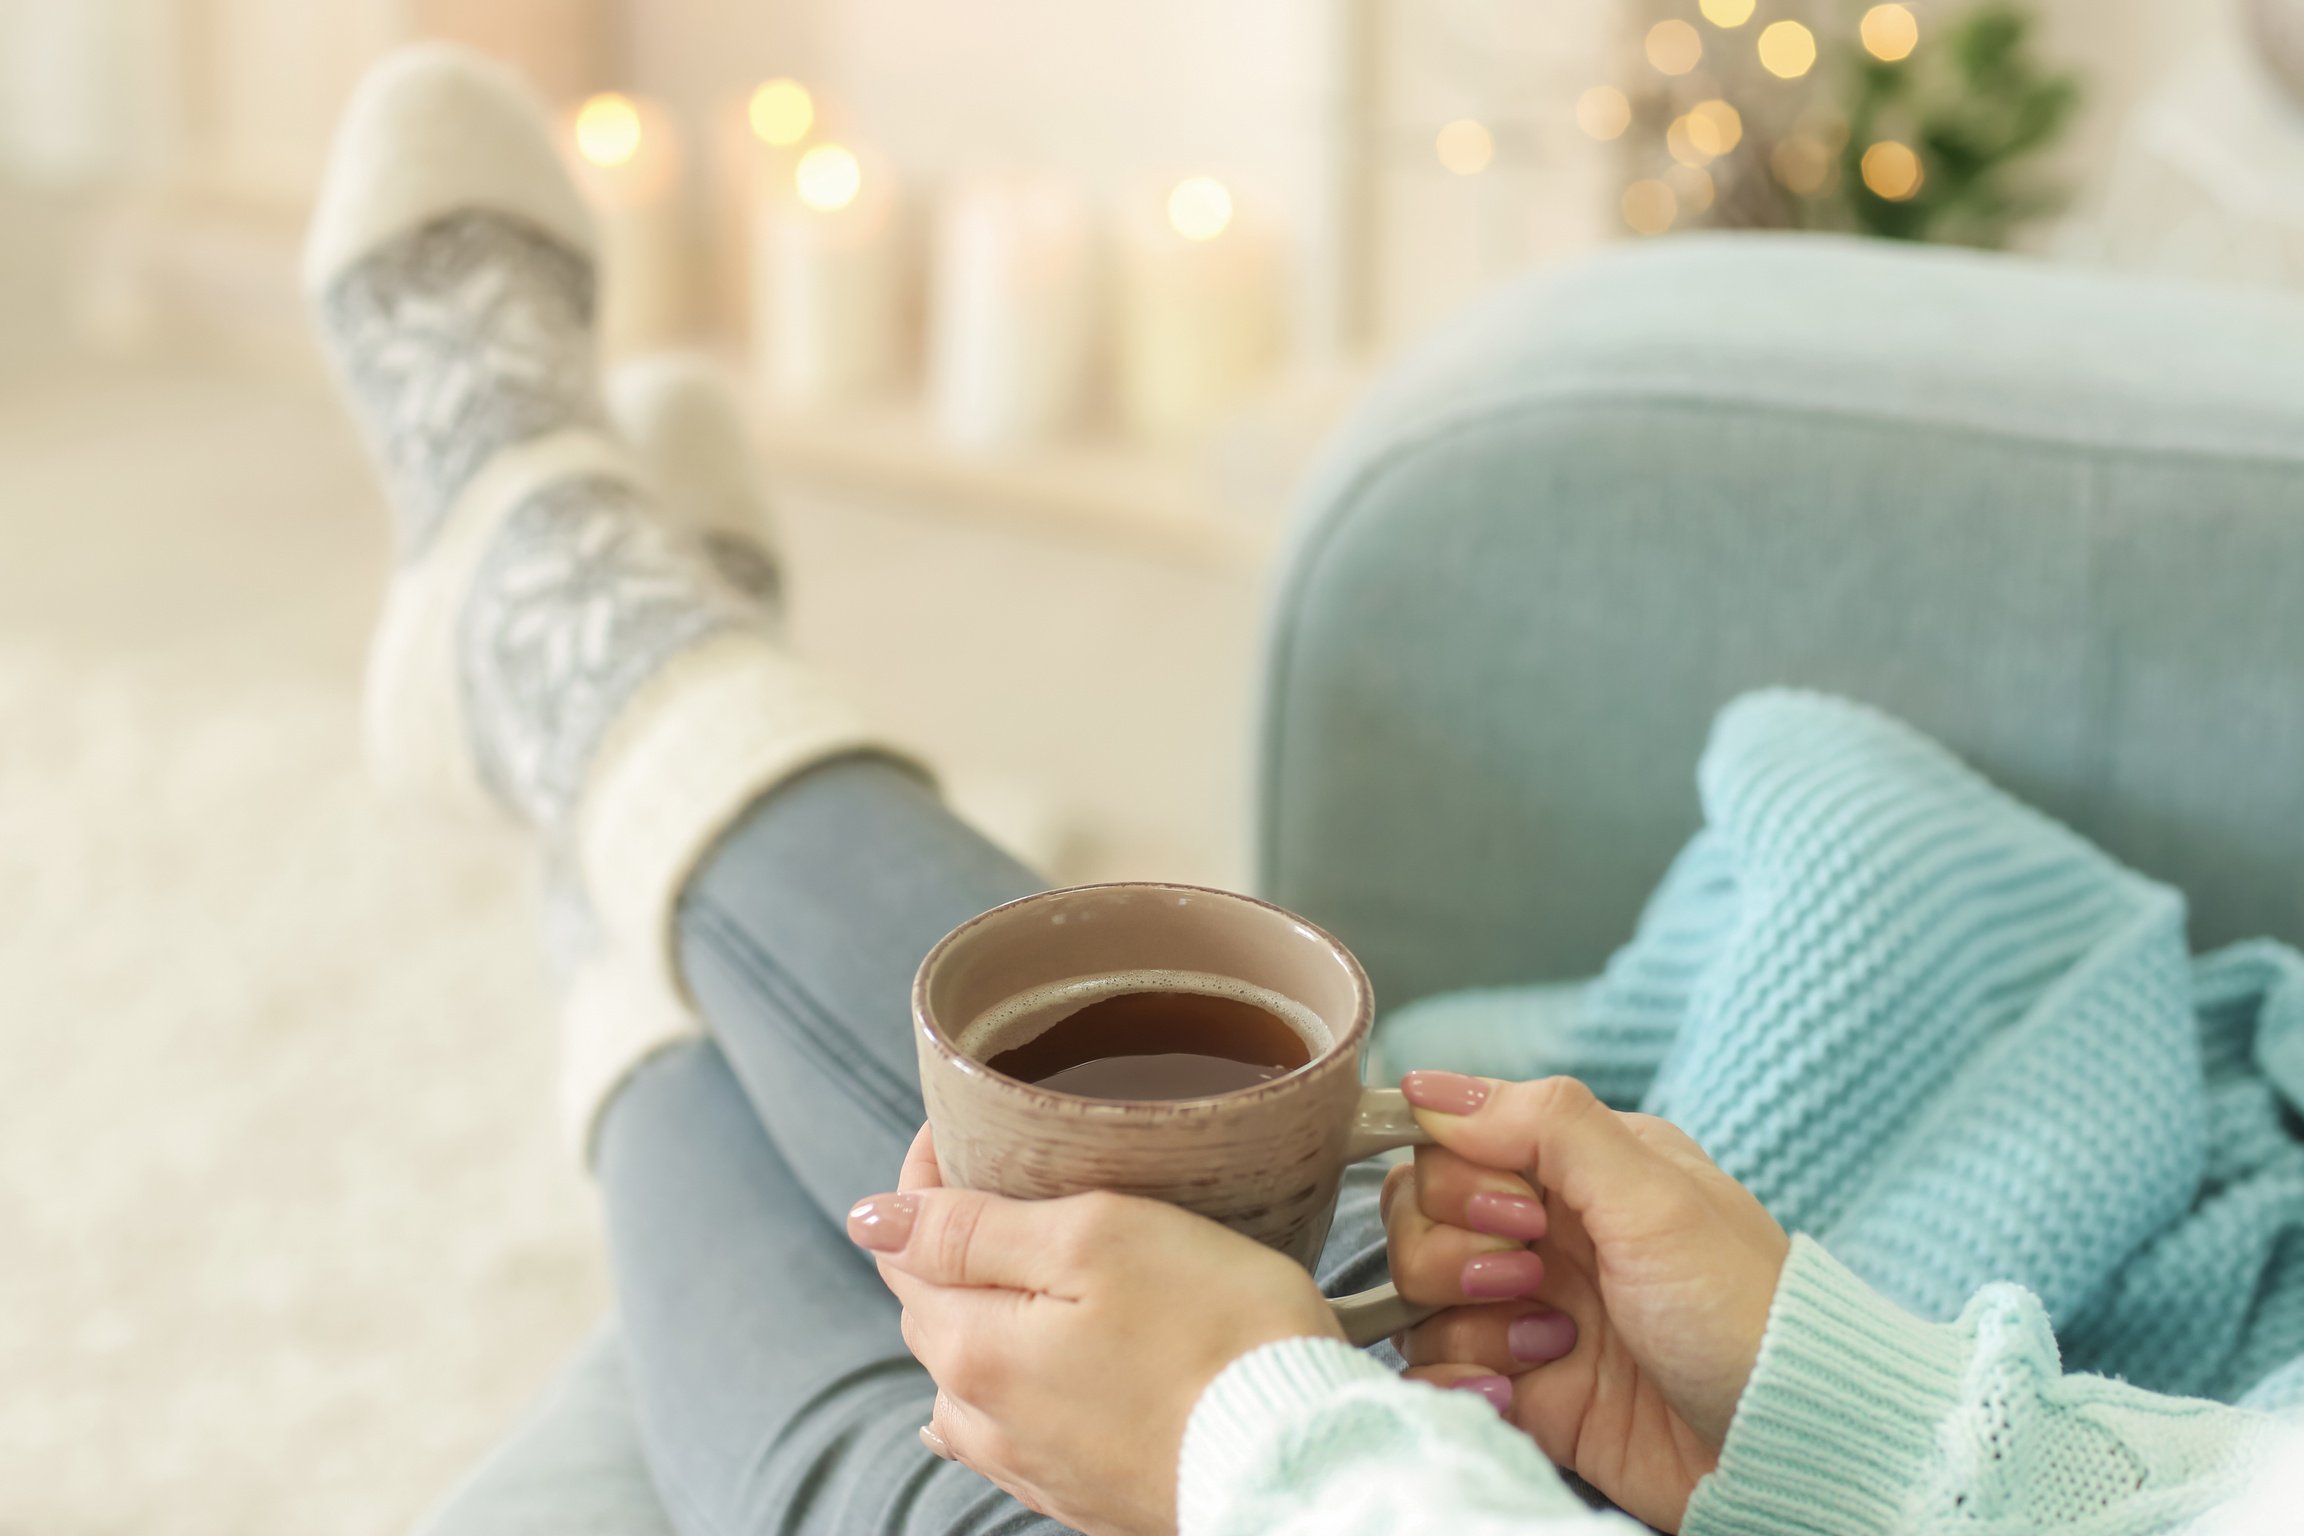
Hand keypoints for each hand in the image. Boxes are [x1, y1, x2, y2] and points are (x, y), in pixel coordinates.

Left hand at [849, 1125, 1342, 1535]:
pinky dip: (1026, 1378)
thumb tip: (870, 1216)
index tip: (970, 1122)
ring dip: (992, 1310)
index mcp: (970, 1348)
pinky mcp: (1086, 1490)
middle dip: (959, 1236)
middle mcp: (983, 1418)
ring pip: (975, 1367)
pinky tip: (1051, 1364)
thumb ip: (972, 1228)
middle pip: (935, 1304)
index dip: (929, 1170)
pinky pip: (1022, 1423)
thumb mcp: (1096, 1240)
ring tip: (1049, 1260)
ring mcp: (1034, 1463)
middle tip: (1020, 1174)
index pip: (905, 1241)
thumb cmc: (1216, 1336)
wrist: (1303, 1461)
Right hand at [1385, 1072, 1788, 1532]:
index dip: (1460, 1178)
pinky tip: (1516, 1392)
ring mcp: (1528, 1311)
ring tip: (1549, 1343)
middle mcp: (1545, 1231)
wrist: (1785, 1446)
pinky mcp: (1521, 1385)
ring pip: (1418, 1295)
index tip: (1519, 1214)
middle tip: (1533, 1278)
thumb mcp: (1656, 1196)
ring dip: (1466, 1320)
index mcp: (1578, 1167)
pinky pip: (1434, 1370)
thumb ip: (1546, 1125)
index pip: (1451, 1141)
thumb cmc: (1745, 1312)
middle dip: (1454, 1252)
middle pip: (1417, 1213)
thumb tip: (1429, 1089)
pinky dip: (1456, 1382)